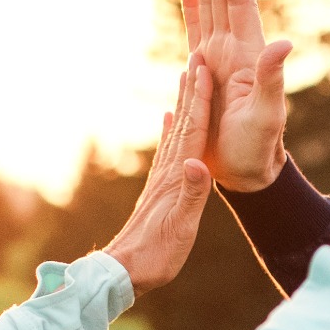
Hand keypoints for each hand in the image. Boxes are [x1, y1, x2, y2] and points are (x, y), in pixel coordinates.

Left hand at [103, 57, 217, 295]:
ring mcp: (161, 178)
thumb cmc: (155, 256)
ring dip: (184, 102)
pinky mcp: (158, 188)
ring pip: (176, 131)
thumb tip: (198, 164)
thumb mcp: (180, 229)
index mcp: (177, 178)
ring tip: (188, 78)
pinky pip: (168, 149)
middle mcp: (168, 172)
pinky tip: (170, 118)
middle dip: (192, 90)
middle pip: (184, 122)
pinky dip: (171, 129)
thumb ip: (191, 196)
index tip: (204, 68)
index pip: (193, 131)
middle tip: (198, 57)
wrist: (124, 272)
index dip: (200, 99)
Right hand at [179, 0, 292, 191]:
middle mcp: (235, 49)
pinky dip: (192, 1)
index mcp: (248, 54)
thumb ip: (272, 81)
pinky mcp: (204, 70)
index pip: (237, 2)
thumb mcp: (268, 117)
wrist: (247, 174)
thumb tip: (283, 45)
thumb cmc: (258, 151)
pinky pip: (196, 27)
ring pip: (210, 4)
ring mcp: (219, 57)